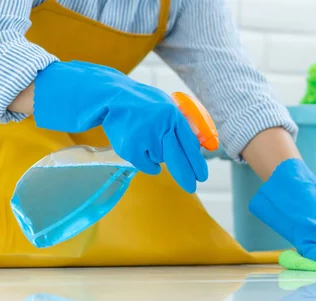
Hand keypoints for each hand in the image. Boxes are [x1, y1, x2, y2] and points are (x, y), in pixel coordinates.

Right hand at [32, 61, 207, 192]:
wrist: (113, 99)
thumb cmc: (143, 104)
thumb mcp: (166, 106)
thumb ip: (181, 124)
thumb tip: (198, 146)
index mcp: (173, 115)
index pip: (190, 143)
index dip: (197, 162)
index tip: (202, 176)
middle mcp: (161, 127)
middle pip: (177, 159)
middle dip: (185, 175)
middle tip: (192, 187)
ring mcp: (145, 138)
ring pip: (161, 160)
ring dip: (158, 155)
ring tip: (147, 138)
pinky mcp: (131, 148)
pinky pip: (147, 165)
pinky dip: (148, 163)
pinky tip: (143, 150)